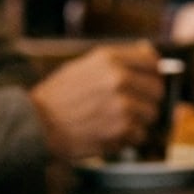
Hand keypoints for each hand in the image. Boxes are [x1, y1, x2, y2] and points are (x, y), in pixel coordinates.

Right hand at [29, 42, 161, 160]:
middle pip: (156, 90)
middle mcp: (119, 78)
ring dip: (137, 121)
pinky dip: (128, 138)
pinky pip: (140, 134)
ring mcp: (123, 104)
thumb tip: (149, 54)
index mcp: (109, 59)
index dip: (152, 74)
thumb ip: (116, 62)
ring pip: (151, 114)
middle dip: (146, 101)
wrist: (36, 124)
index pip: (152, 61)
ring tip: (113, 122)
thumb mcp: (83, 67)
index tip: (147, 82)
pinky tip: (108, 134)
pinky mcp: (122, 129)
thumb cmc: (58, 97)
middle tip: (129, 108)